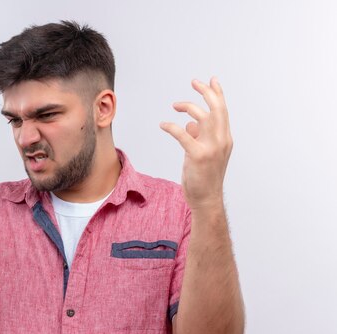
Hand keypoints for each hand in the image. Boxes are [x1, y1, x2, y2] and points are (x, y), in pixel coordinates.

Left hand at [159, 77, 232, 210]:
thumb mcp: (204, 153)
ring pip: (202, 117)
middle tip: (194, 83)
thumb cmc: (204, 177)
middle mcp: (222, 141)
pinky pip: (184, 134)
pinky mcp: (198, 156)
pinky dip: (172, 127)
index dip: (217, 94)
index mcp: (225, 139)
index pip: (223, 111)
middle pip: (216, 109)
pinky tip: (163, 124)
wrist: (206, 199)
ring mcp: (211, 148)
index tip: (211, 80)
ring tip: (175, 105)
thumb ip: (199, 137)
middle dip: (206, 92)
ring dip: (187, 106)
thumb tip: (190, 124)